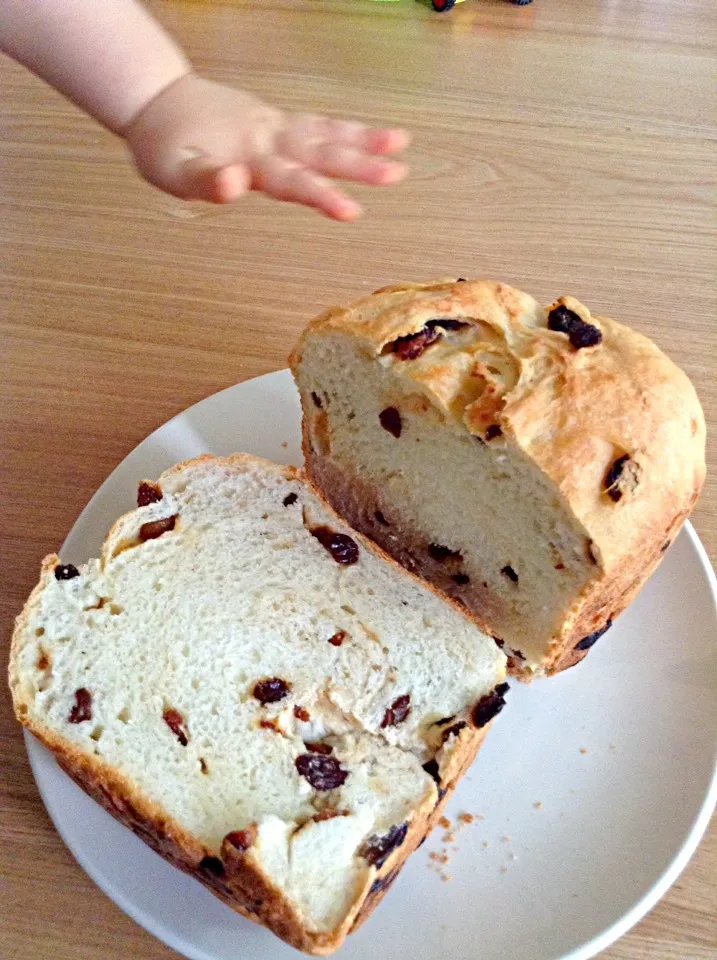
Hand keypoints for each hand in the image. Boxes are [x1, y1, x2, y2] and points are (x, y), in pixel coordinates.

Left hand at [124, 74, 409, 220]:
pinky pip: (316, 124)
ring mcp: (273, 127)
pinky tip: (369, 137)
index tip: (352, 211)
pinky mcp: (275, 123)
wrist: (156, 100)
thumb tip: (236, 184)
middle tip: (398, 174)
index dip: (320, 195)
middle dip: (359, 164)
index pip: (290, 179)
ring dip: (362, 139)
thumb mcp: (172, 170)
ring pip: (323, 133)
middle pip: (319, 152)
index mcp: (247, 154)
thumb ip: (206, 180)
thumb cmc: (164, 144)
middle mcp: (267, 137)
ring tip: (402, 144)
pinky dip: (344, 129)